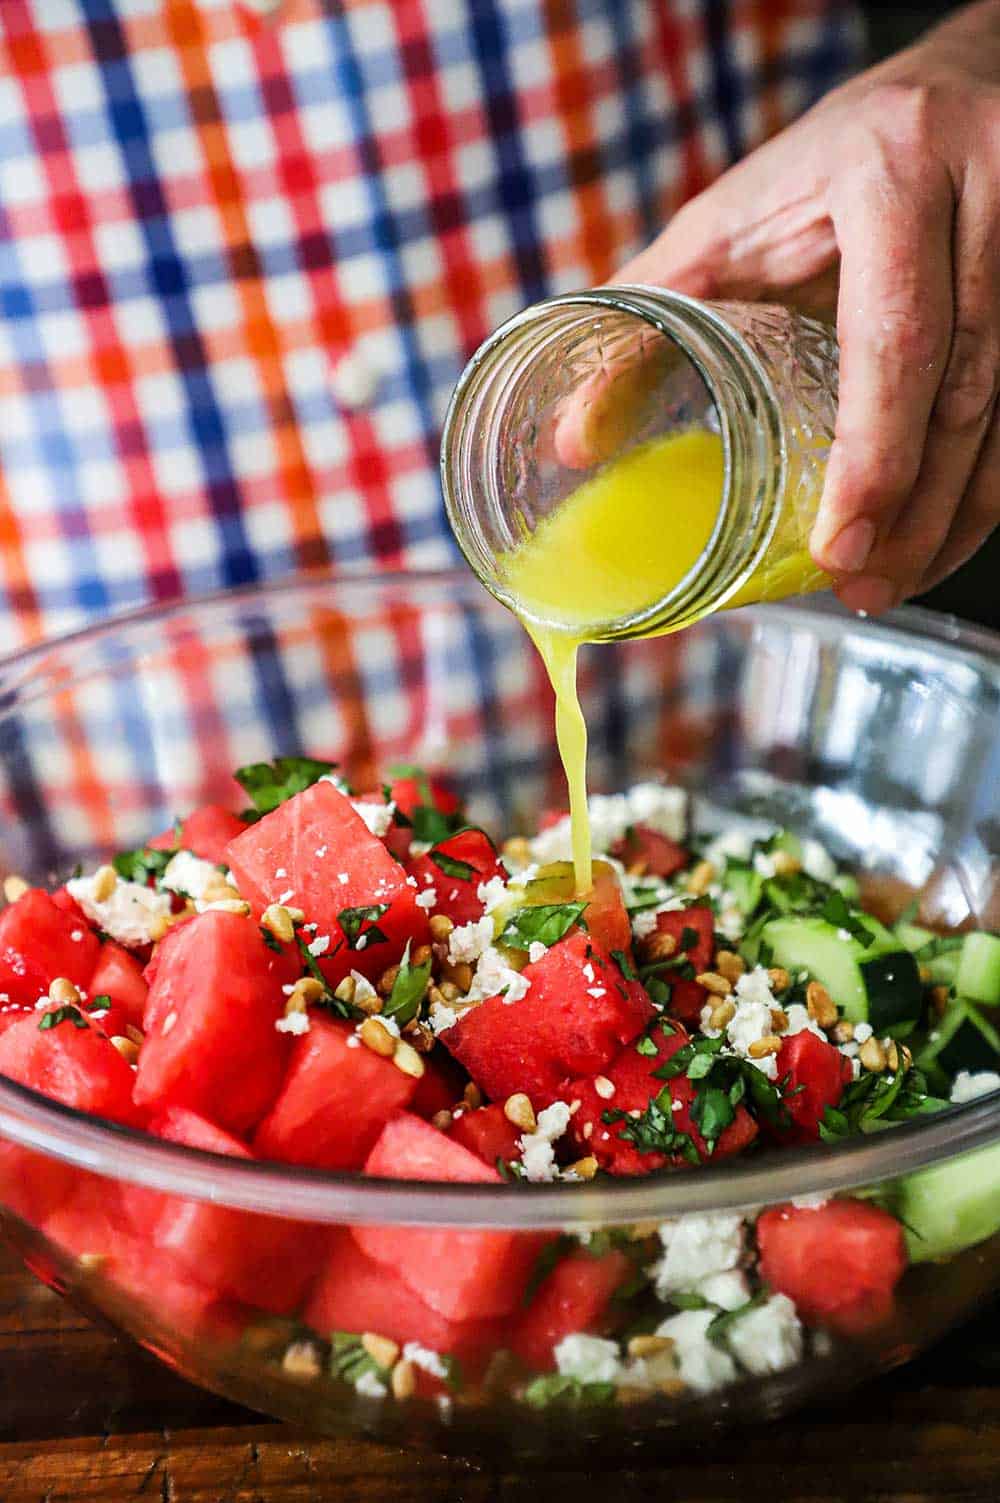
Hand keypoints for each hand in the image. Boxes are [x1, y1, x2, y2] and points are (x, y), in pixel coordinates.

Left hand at [612, 2, 999, 613]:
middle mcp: (987, 190)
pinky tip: (944, 530)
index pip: (897, 337)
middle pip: (967, 389)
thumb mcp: (732, 218)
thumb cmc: (828, 162)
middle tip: (861, 584)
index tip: (841, 544)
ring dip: (958, 514)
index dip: (876, 455)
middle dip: (916, 509)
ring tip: (893, 581)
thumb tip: (573, 438)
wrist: (958, 85)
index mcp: (890, 171)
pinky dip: (988, 480)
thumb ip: (651, 313)